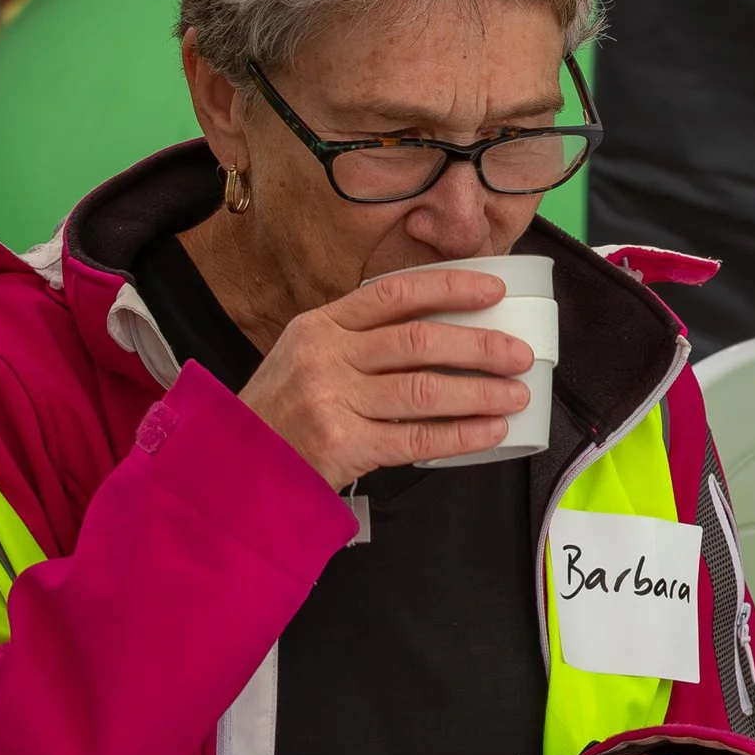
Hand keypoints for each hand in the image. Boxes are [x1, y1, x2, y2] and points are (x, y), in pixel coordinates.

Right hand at [237, 267, 533, 488]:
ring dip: (482, 391)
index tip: (494, 290)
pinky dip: (462, 434)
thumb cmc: (284, 411)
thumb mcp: (309, 356)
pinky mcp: (342, 444)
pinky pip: (419, 437)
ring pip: (426, 389)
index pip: (396, 292)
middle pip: (421, 340)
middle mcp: (326, 355)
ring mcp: (332, 400)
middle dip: (481, 345)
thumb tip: (447, 332)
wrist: (235, 466)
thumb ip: (362, 340)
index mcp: (322, 324)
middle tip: (520, 354)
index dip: (451, 288)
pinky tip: (490, 430)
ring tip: (517, 394)